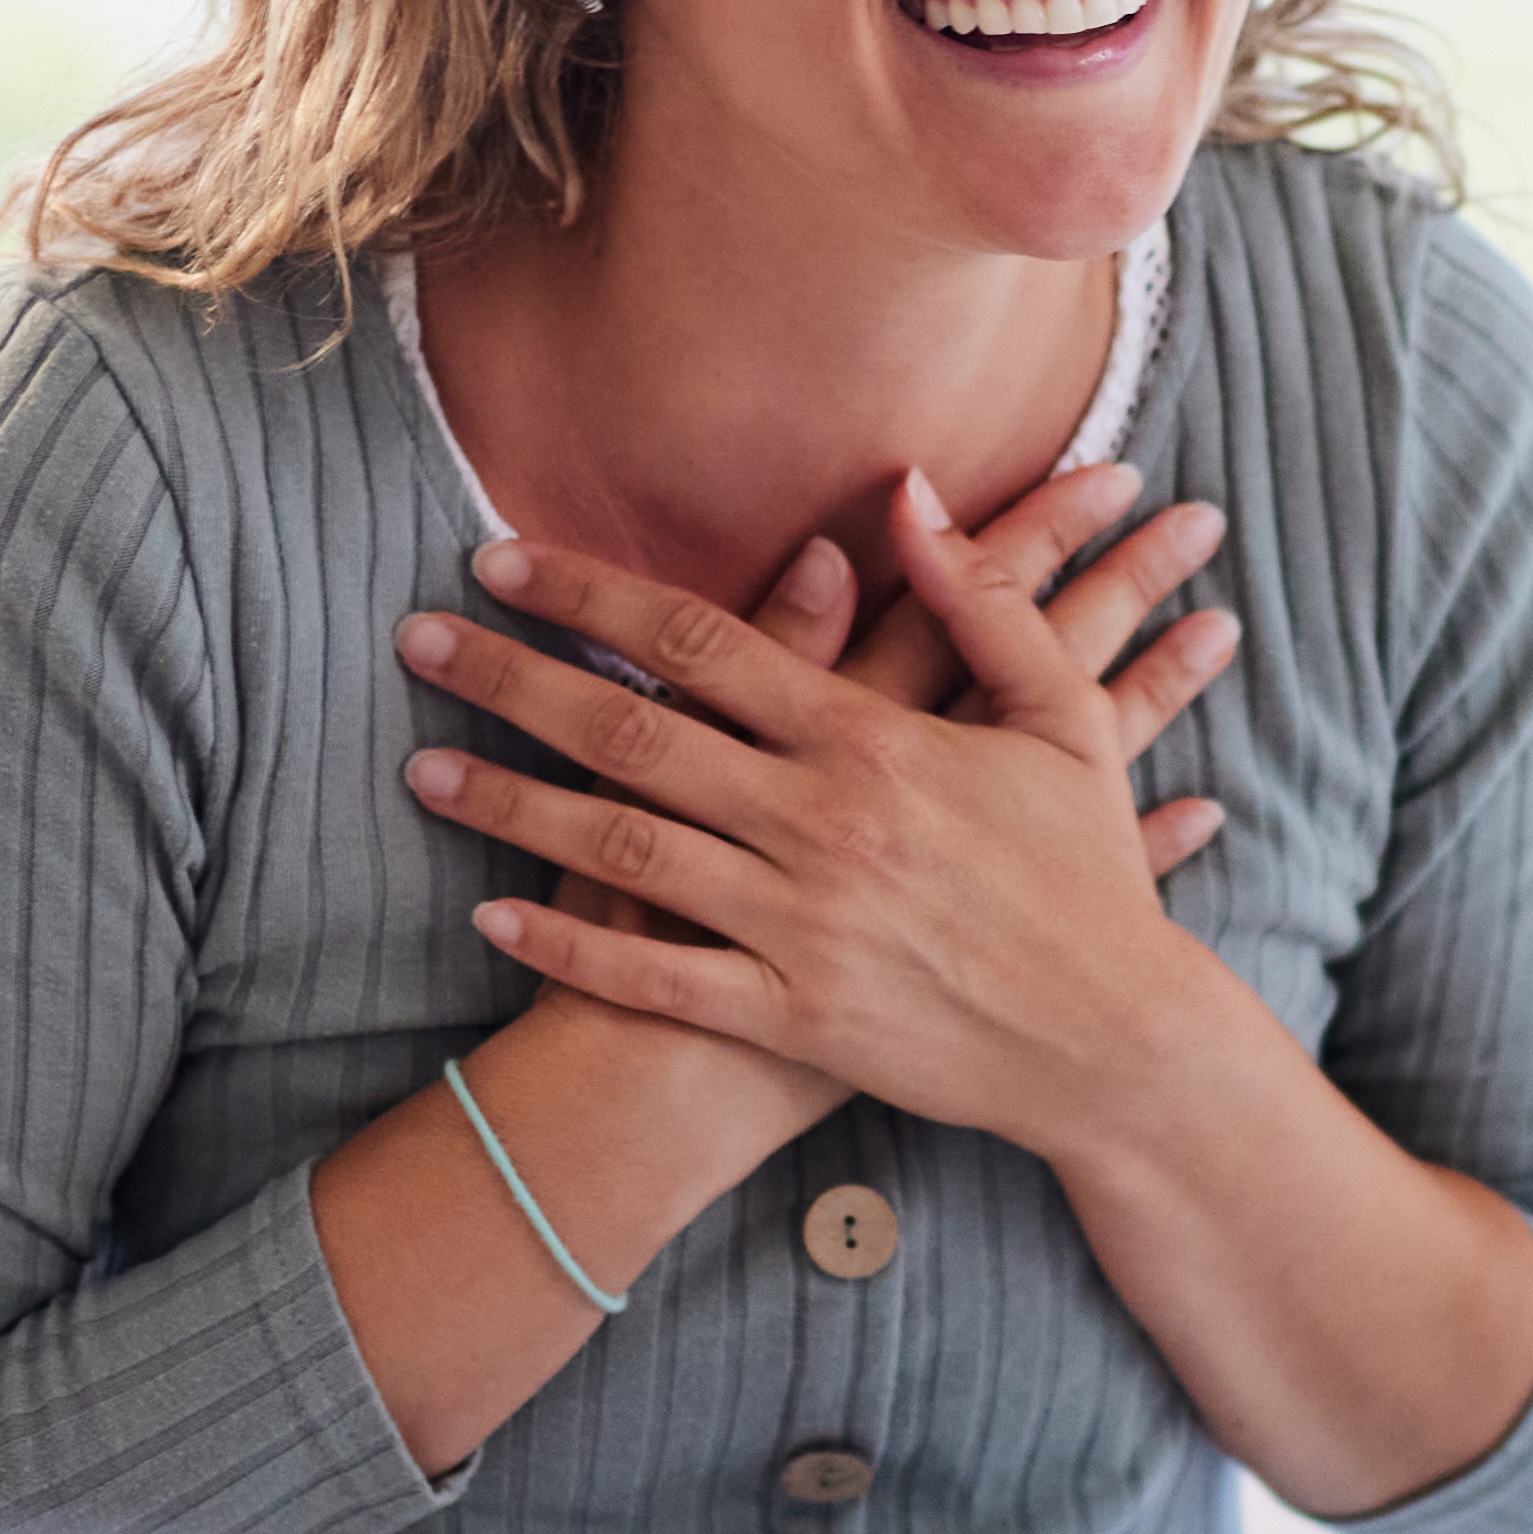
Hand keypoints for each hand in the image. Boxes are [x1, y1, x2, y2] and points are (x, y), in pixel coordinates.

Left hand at [396, 475, 1244, 1139]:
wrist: (1114, 1042)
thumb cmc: (1087, 875)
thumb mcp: (1062, 721)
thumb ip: (983, 601)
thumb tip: (913, 491)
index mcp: (876, 740)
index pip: (702, 640)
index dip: (592, 595)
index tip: (503, 558)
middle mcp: (822, 825)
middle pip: (633, 733)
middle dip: (512, 681)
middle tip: (418, 639)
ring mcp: (800, 926)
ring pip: (624, 852)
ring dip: (512, 807)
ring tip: (420, 771)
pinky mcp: (792, 1017)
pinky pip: (657, 979)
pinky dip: (570, 948)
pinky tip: (493, 916)